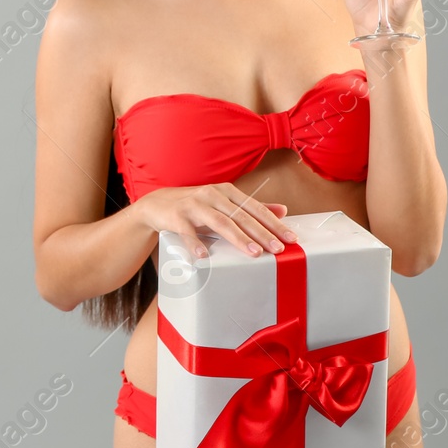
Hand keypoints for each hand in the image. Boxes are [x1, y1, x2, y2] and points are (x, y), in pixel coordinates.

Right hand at [134, 184, 295, 259]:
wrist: (158, 204)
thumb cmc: (196, 207)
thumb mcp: (224, 204)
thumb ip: (251, 208)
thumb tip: (283, 210)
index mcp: (227, 191)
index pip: (255, 208)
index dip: (273, 223)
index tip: (290, 238)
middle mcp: (212, 195)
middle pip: (241, 216)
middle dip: (261, 233)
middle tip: (277, 249)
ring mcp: (194, 204)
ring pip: (220, 222)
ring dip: (238, 238)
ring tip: (254, 252)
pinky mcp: (177, 216)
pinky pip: (188, 231)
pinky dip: (195, 243)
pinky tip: (203, 256)